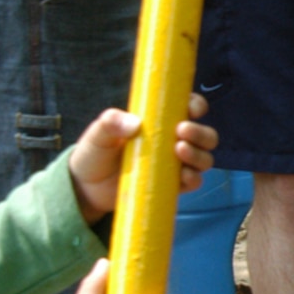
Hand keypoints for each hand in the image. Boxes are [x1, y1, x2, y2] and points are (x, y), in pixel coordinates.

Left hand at [67, 96, 217, 224]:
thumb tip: (134, 123)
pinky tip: (183, 175)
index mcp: (161, 122)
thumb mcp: (97, 134)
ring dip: (199, 155)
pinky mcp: (173, 186)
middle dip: (201, 133)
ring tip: (180, 151)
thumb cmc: (95, 153)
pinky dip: (194, 178)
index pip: (189, 108)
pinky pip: (194, 182)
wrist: (87, 188)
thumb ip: (109, 122)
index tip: (190, 109)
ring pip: (205, 158)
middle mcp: (174, 142)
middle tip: (181, 131)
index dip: (196, 105)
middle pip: (206, 135)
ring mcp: (176, 165)